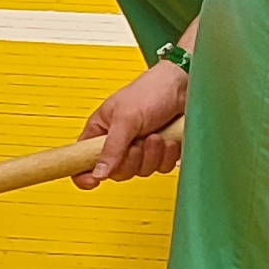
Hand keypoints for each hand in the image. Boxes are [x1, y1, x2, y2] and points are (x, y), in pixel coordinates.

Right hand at [72, 58, 188, 187]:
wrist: (185, 86)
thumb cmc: (152, 90)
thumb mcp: (126, 118)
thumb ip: (112, 147)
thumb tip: (98, 172)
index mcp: (102, 131)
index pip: (83, 160)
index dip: (84, 174)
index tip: (91, 181)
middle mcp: (119, 143)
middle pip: (117, 172)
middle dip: (132, 160)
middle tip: (137, 144)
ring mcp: (140, 149)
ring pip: (141, 172)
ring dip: (152, 155)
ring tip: (156, 135)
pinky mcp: (160, 152)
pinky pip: (160, 168)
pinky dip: (167, 155)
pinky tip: (168, 139)